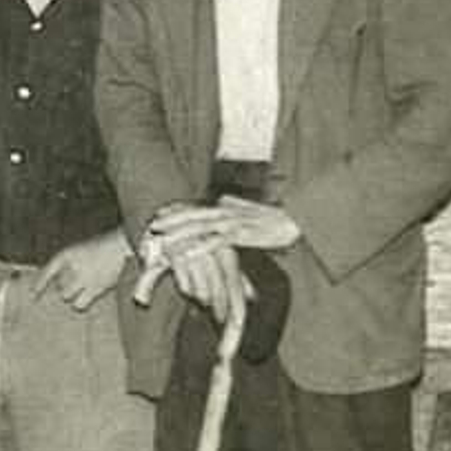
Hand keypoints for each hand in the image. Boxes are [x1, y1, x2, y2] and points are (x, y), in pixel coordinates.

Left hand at [34, 229, 130, 311]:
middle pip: (58, 285)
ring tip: (83, 287)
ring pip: (66, 296)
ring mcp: (84, 278)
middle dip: (64, 286)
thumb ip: (70, 265)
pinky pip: (79, 304)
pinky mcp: (96, 289)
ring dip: (71, 294)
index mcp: (67, 254)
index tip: (32, 295)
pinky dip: (80, 304)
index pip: (48, 271)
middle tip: (76, 282)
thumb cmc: (103, 247)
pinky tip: (86, 299)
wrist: (123, 247)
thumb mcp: (81, 250)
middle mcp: (73, 266)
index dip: (39, 283)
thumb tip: (60, 284)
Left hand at [149, 195, 300, 253]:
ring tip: (160, 238)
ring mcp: (233, 223)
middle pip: (192, 215)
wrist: (300, 221)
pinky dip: (199, 247)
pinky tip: (185, 252)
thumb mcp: (252, 210)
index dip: (177, 211)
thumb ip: (236, 203)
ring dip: (179, 233)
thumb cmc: (276, 218)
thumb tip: (223, 198)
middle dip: (171, 220)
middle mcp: (226, 213)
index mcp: (227, 208)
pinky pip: (215, 242)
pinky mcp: (242, 234)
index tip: (158, 215)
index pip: (197, 209)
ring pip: (199, 227)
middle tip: (151, 225)